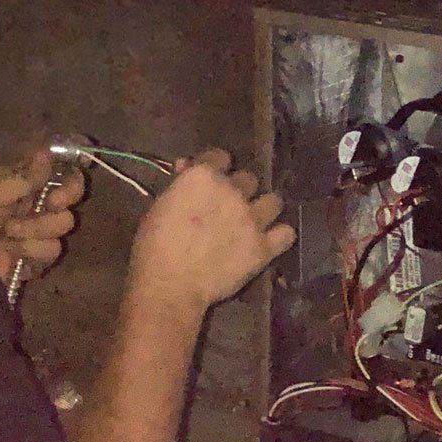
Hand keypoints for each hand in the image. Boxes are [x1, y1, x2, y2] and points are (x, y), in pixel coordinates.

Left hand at [0, 147, 84, 284]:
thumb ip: (22, 175)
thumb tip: (47, 152)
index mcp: (22, 182)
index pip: (58, 169)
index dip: (69, 170)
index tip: (74, 171)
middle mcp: (34, 203)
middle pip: (70, 195)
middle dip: (64, 198)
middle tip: (52, 203)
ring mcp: (37, 231)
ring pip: (62, 224)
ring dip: (35, 229)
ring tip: (10, 234)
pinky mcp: (37, 257)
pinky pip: (51, 250)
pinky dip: (31, 251)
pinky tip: (14, 252)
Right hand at [127, 149, 293, 315]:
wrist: (170, 285)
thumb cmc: (154, 245)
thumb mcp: (159, 205)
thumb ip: (179, 184)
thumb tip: (186, 166)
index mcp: (204, 176)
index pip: (220, 156)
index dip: (215, 167)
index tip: (209, 180)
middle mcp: (233, 191)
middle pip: (248, 178)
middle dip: (239, 189)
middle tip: (228, 206)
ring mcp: (252, 218)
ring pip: (273, 201)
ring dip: (264, 208)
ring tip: (253, 221)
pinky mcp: (263, 247)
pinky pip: (286, 233)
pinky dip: (280, 236)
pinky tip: (270, 241)